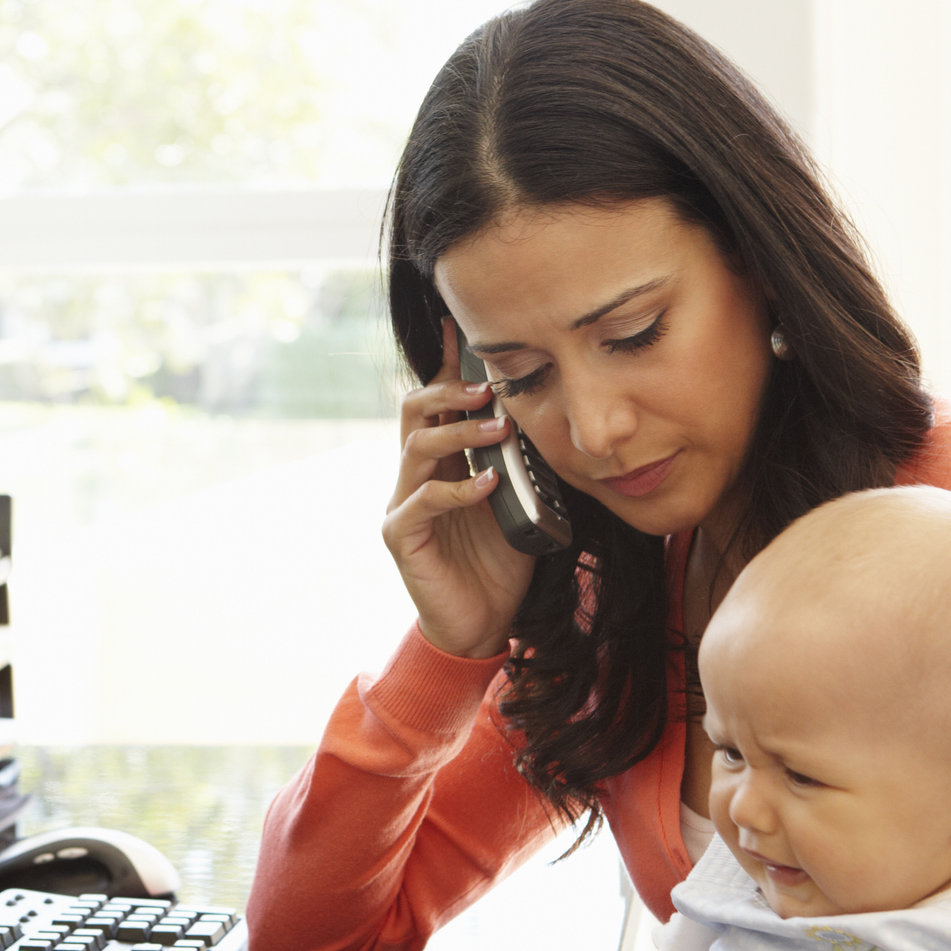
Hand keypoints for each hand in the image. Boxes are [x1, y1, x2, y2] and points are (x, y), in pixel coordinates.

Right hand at [382, 319, 537, 658]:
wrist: (483, 623)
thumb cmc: (502, 561)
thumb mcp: (522, 501)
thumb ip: (522, 463)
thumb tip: (549, 420)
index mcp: (443, 461)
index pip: (438, 401)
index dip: (447, 364)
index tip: (460, 327)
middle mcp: (416, 475)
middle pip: (415, 410)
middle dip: (450, 391)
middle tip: (489, 389)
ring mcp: (404, 504)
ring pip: (417, 446)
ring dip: (461, 432)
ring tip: (500, 430)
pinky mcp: (402, 536)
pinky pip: (423, 501)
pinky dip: (458, 488)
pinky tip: (488, 484)